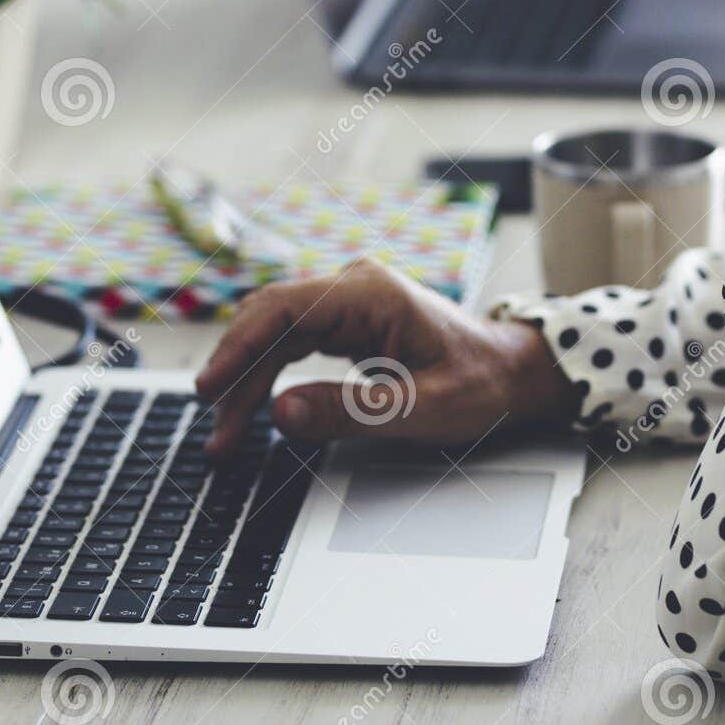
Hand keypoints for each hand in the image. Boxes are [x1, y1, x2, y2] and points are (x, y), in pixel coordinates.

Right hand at [194, 258, 577, 452]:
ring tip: (225, 436)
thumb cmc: (483, 384)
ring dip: (246, 383)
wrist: (515, 372)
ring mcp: (348, 302)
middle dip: (236, 377)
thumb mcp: (423, 408)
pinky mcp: (345, 322)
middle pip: (269, 323)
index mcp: (372, 294)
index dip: (238, 347)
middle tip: (216, 434)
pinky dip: (268, 379)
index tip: (209, 387)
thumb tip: (280, 413)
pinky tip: (250, 411)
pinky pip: (291, 345)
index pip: (283, 309)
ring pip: (274, 336)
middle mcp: (354, 288)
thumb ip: (352, 411)